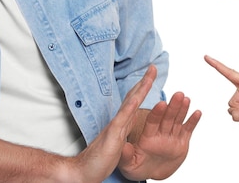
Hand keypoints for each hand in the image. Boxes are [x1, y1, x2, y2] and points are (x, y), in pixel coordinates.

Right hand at [70, 65, 156, 181]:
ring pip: (130, 104)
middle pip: (133, 97)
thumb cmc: (100, 159)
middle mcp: (119, 121)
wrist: (85, 170)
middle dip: (145, 81)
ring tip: (149, 77)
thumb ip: (122, 132)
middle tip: (153, 67)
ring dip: (140, 89)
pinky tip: (136, 99)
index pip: (134, 102)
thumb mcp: (116, 143)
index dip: (143, 88)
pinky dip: (129, 108)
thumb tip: (128, 123)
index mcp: (122, 123)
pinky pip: (122, 120)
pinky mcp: (112, 136)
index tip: (151, 76)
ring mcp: (115, 127)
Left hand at [118, 92, 201, 179]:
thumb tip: (124, 147)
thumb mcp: (129, 165)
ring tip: (186, 99)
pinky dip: (193, 122)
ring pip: (178, 121)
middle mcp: (160, 135)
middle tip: (178, 94)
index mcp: (147, 138)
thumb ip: (126, 156)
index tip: (161, 103)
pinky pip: (187, 131)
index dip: (157, 113)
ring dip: (182, 110)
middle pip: (167, 118)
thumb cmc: (137, 168)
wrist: (150, 173)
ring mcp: (171, 138)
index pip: (152, 122)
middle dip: (173, 106)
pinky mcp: (181, 143)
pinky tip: (197, 112)